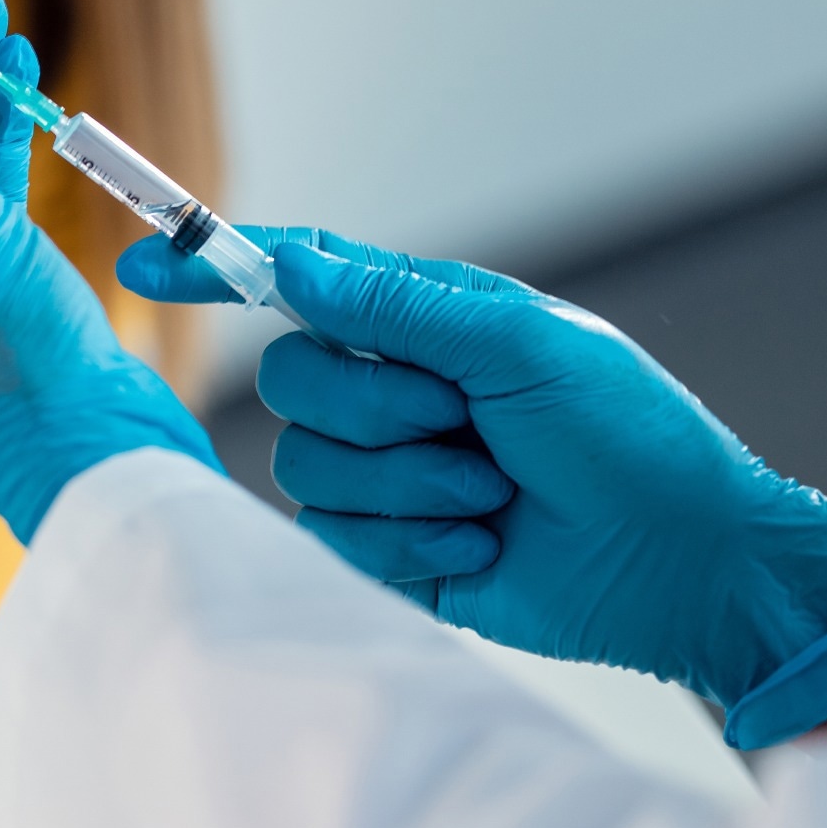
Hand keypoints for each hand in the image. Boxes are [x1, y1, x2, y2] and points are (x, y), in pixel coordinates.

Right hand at [118, 226, 826, 747]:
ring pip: (306, 462)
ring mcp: (382, 473)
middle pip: (290, 378)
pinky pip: (335, 534)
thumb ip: (396, 305)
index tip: (145, 268)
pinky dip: (413, 536)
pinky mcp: (384, 549)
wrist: (681, 565)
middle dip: (377, 406)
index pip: (296, 279)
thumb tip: (292, 263)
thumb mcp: (520, 342)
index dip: (216, 270)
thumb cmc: (628, 435)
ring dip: (409, 481)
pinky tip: (481, 538)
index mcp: (418, 322)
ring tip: (491, 490)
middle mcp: (388, 390)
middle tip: (465, 420)